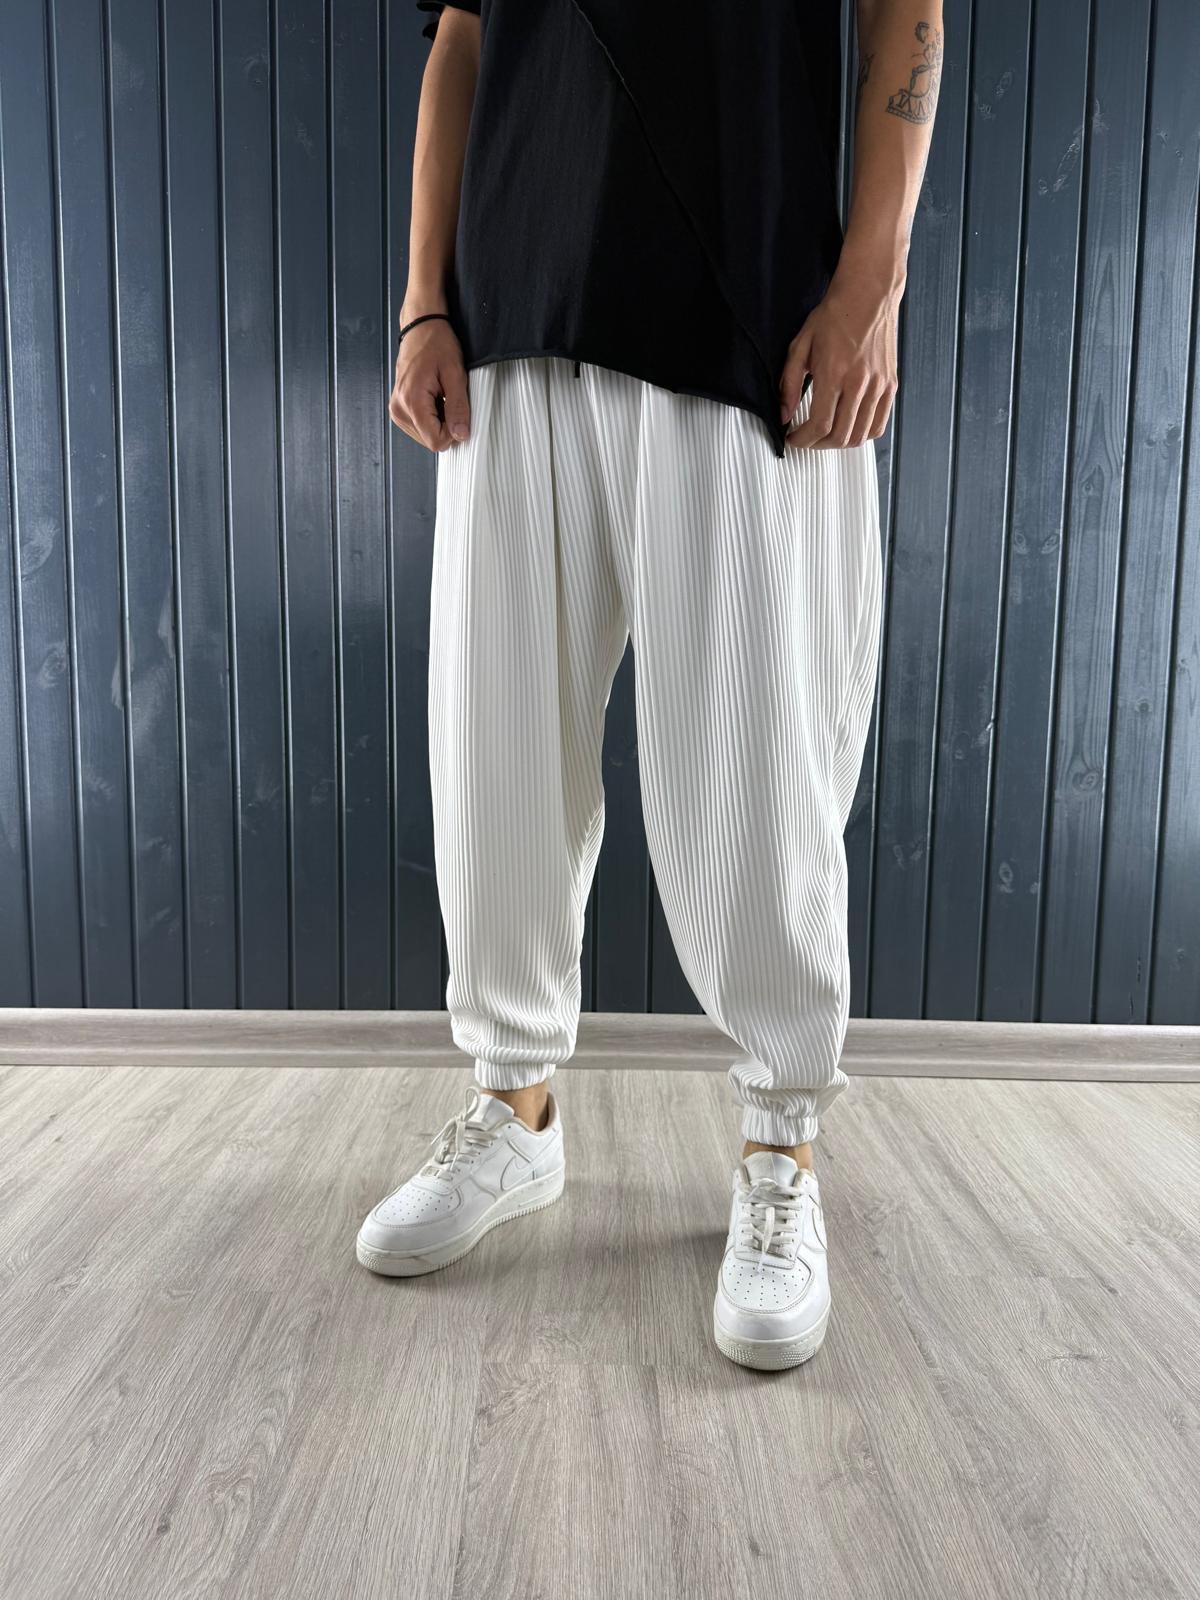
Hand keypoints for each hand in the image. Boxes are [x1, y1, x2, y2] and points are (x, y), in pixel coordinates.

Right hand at [389, 313, 470, 451]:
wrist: (421, 327)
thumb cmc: (436, 343)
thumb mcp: (454, 374)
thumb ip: (458, 407)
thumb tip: (461, 435)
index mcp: (411, 401)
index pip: (435, 441)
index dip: (453, 432)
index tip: (458, 412)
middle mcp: (399, 409)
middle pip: (430, 440)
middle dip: (445, 425)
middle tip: (448, 398)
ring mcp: (396, 409)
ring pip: (425, 435)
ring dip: (439, 420)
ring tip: (440, 395)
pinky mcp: (398, 408)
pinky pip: (420, 425)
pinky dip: (431, 416)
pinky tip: (434, 397)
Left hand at [778, 277, 899, 448]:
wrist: (868, 294)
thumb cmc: (835, 315)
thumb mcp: (800, 346)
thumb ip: (788, 383)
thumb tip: (784, 413)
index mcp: (834, 373)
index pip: (819, 424)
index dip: (803, 440)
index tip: (794, 438)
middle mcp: (860, 383)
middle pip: (840, 436)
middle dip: (818, 445)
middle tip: (807, 438)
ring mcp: (879, 385)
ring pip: (860, 436)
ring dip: (839, 443)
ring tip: (826, 435)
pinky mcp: (890, 385)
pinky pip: (878, 424)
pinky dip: (862, 434)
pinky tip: (848, 427)